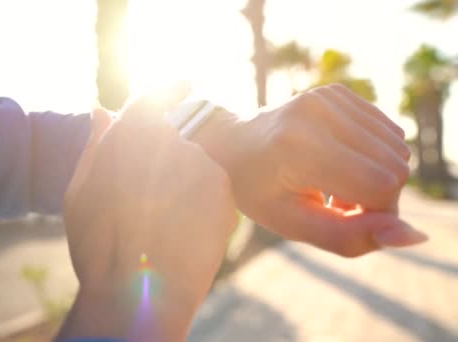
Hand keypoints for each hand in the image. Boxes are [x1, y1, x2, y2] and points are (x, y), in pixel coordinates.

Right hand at [58, 86, 236, 340]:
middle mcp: (170, 138)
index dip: (173, 88)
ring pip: (197, 164)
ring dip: (186, 182)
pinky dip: (202, 203)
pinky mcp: (225, 191)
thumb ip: (94, 145)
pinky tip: (183, 231)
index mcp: (131, 132)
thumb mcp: (79, 192)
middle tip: (154, 197)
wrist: (136, 294)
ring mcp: (201, 164)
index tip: (186, 82)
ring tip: (164, 224)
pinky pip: (214, 188)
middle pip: (178, 135)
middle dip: (169, 158)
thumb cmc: (98, 246)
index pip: (159, 95)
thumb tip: (102, 111)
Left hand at [193, 84, 426, 257]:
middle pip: (395, 166)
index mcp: (299, 145)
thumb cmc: (259, 191)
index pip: (380, 185)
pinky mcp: (337, 91)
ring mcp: (327, 95)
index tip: (346, 218)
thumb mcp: (294, 224)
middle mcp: (316, 111)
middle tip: (337, 202)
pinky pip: (388, 131)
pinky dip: (373, 154)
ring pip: (398, 148)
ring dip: (377, 175)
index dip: (376, 213)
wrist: (232, 145)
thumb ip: (351, 236)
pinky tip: (340, 160)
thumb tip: (415, 236)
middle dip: (379, 196)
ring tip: (335, 181)